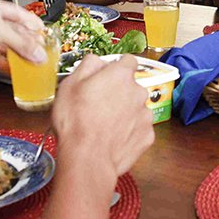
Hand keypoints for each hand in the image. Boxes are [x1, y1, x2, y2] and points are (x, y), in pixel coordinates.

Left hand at [0, 0, 45, 71]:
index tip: (44, 33)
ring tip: (33, 63)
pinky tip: (17, 70)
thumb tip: (39, 53)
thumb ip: (21, 43)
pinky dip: (7, 65)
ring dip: (18, 55)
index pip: (19, 14)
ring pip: (5, 47)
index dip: (32, 23)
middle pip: (13, 32)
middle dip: (27, 42)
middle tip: (42, 51)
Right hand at [52, 53, 154, 180]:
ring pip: (136, 108)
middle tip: (99, 105)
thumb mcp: (70, 85)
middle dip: (119, 92)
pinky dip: (129, 132)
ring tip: (105, 126)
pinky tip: (113, 139)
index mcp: (121, 75)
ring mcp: (146, 115)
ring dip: (125, 112)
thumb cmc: (76, 120)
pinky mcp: (148, 136)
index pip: (128, 61)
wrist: (88, 158)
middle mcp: (139, 91)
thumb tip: (97, 60)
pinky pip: (139, 128)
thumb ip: (87, 66)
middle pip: (132, 86)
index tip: (107, 77)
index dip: (116, 68)